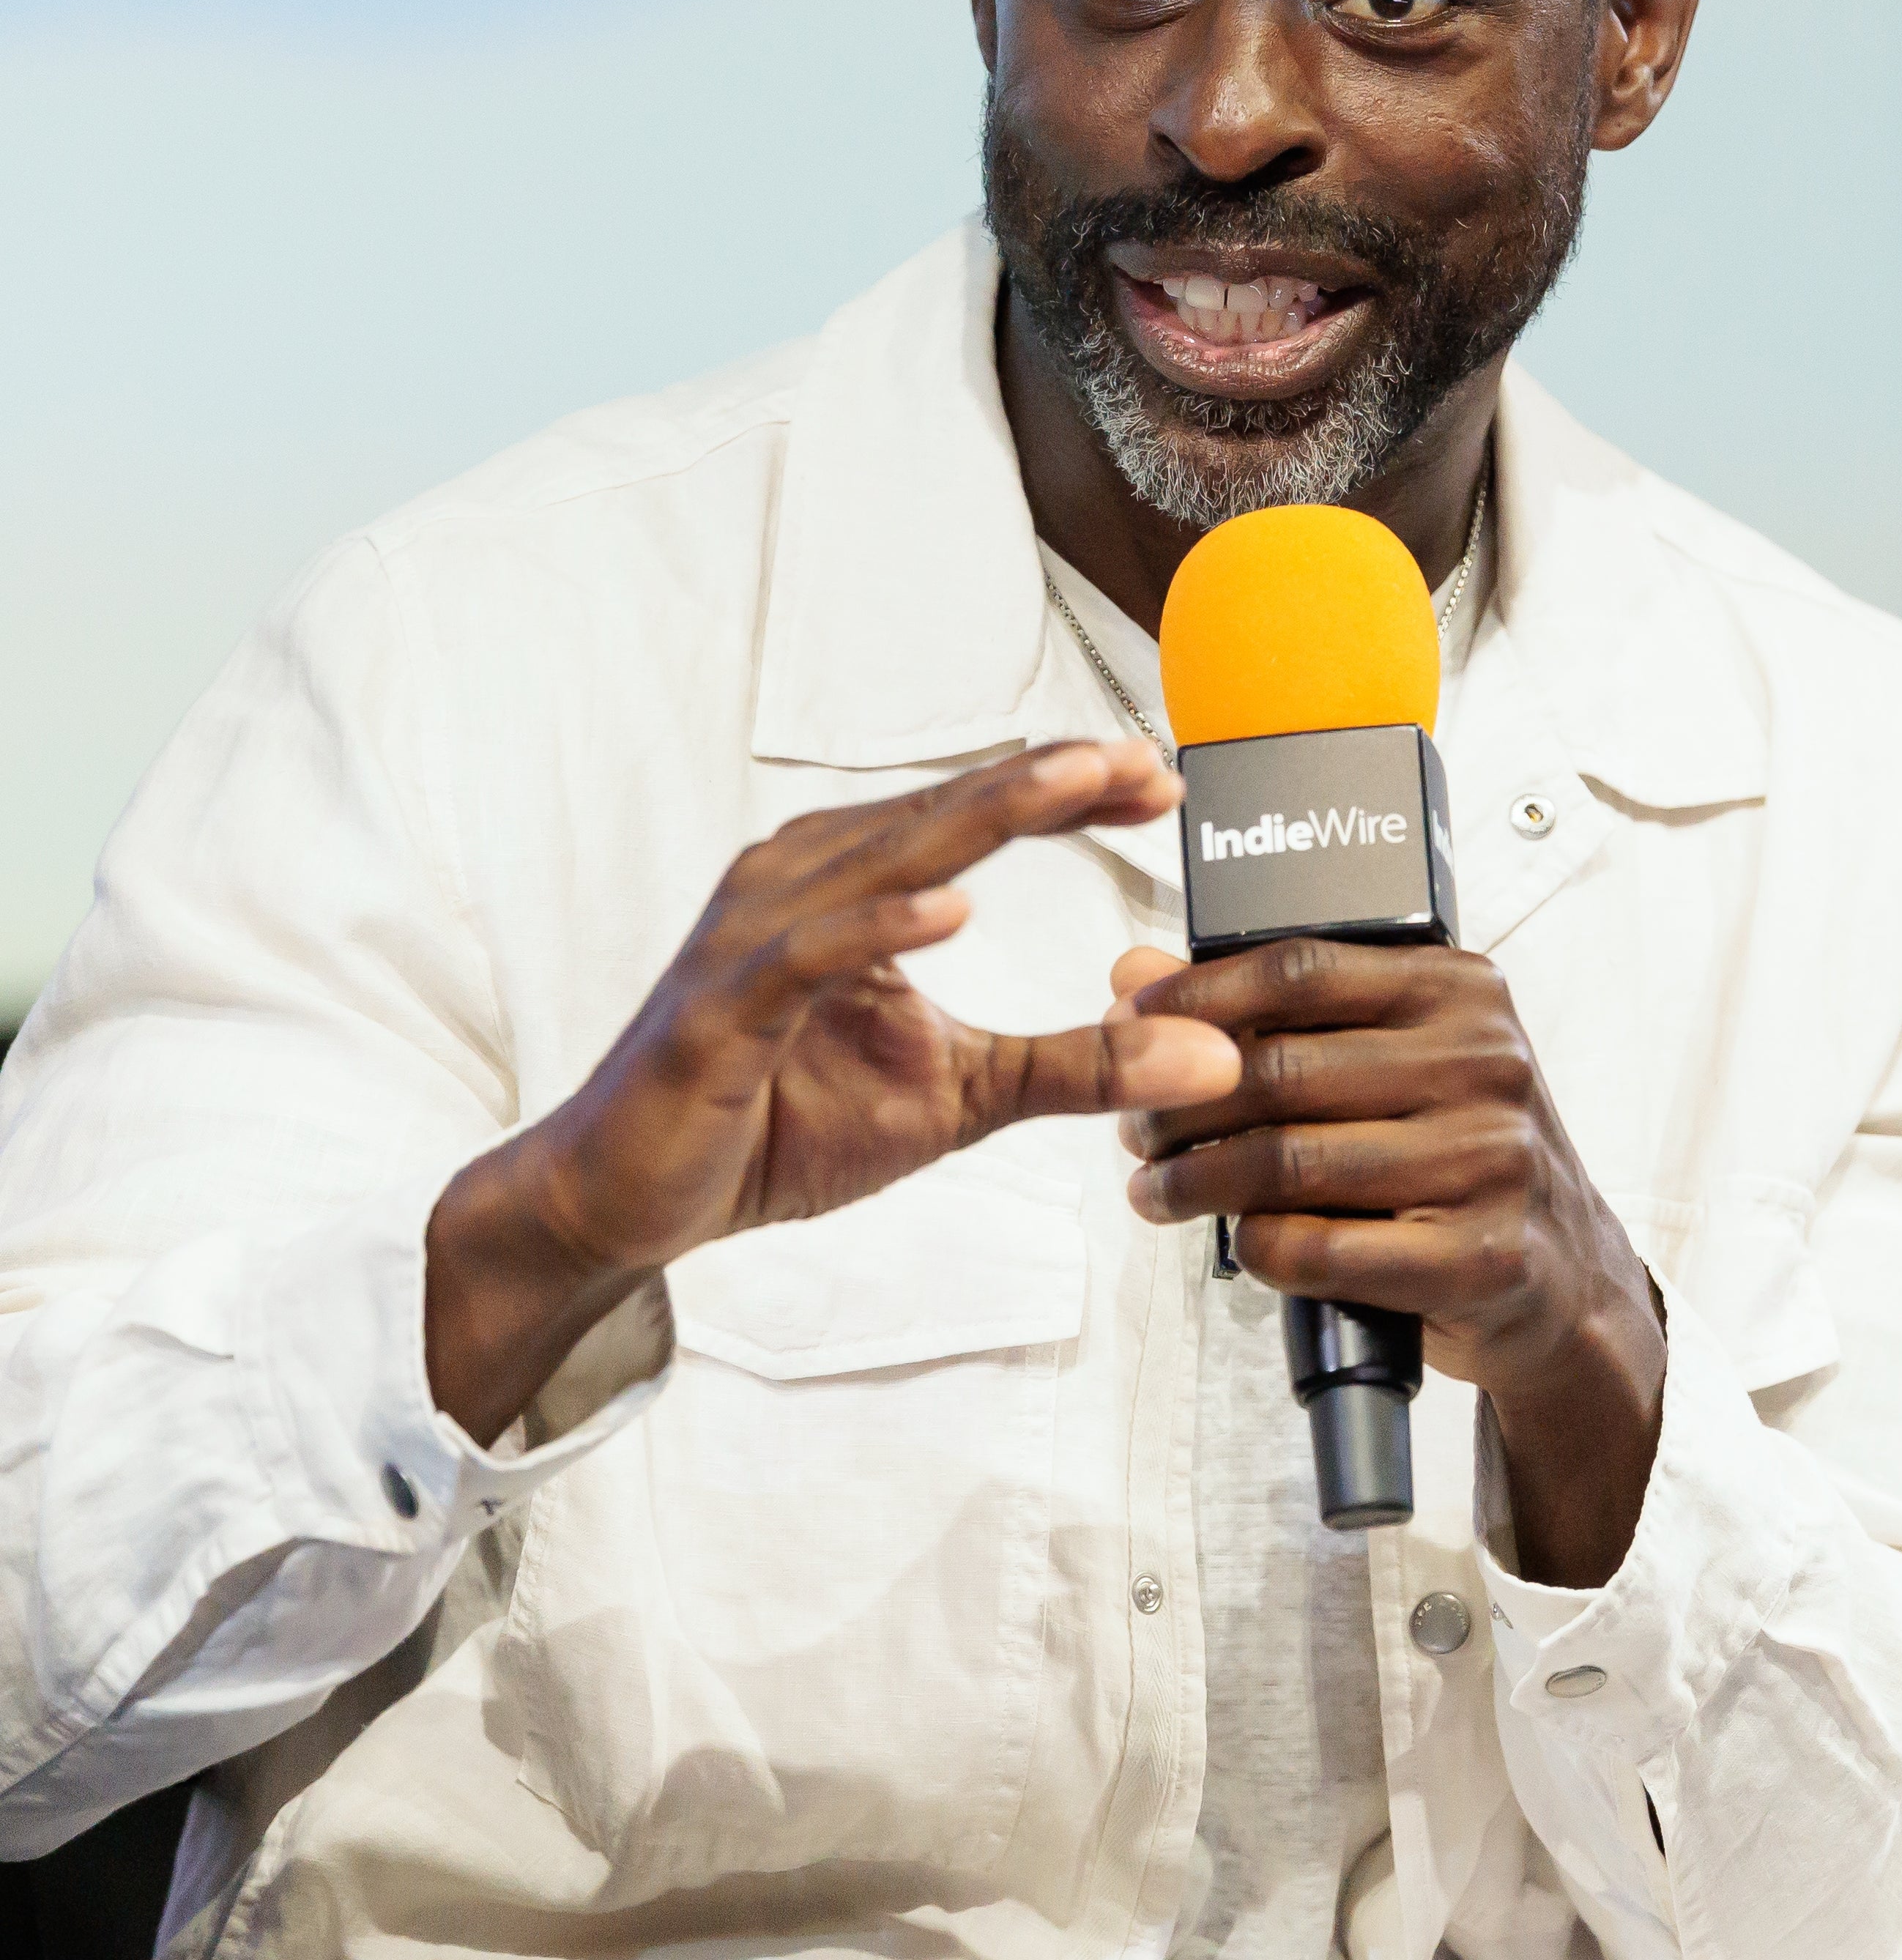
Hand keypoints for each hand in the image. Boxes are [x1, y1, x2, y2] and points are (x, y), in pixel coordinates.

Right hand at [425, 744, 1238, 1440]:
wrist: (631, 1198)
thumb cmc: (779, 1124)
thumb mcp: (961, 1096)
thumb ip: (1079, 1066)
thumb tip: (1212, 1057)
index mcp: (854, 883)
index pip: (978, 817)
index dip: (1070, 793)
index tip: (1165, 781)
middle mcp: (802, 882)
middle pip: (944, 813)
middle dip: (1051, 781)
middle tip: (1146, 762)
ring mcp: (756, 937)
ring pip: (886, 859)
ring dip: (984, 817)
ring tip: (1076, 785)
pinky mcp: (724, 1008)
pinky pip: (807, 952)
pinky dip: (879, 925)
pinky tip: (953, 909)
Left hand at [1110, 939, 1664, 1584]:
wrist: (1564, 1281)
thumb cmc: (1457, 1159)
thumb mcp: (1384, 1063)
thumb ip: (1270, 1013)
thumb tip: (1132, 976)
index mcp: (1459, 990)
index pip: (1298, 969)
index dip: (1195, 999)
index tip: (1127, 1029)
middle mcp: (1484, 1062)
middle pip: (1279, 1069)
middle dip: (1178, 1104)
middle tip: (1132, 1130)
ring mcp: (1492, 1159)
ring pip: (1290, 1162)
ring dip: (1196, 1182)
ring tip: (1155, 1189)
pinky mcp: (1483, 1255)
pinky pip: (1323, 1249)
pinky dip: (1259, 1250)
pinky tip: (1238, 1246)